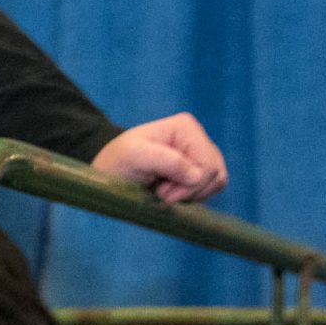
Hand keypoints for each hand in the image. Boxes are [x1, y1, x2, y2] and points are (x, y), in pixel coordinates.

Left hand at [91, 112, 228, 204]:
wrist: (109, 171)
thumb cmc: (117, 161)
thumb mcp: (134, 157)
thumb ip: (166, 161)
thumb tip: (199, 175)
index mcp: (185, 127)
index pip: (207, 164)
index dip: (188, 186)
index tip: (161, 192)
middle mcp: (197, 137)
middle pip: (215, 175)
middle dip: (188, 191)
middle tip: (161, 194)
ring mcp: (200, 154)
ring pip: (216, 183)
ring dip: (190, 195)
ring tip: (163, 192)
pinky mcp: (199, 170)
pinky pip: (210, 189)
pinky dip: (193, 197)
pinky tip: (172, 194)